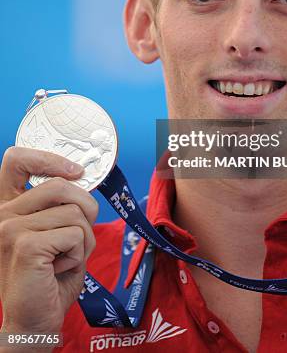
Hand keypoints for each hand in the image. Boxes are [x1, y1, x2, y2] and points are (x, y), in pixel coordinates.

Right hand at [0, 146, 98, 333]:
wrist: (34, 321)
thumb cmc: (50, 277)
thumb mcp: (54, 231)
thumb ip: (60, 204)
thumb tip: (82, 178)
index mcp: (8, 207)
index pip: (16, 160)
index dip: (48, 158)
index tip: (75, 171)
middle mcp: (3, 214)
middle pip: (61, 185)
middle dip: (85, 209)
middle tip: (80, 236)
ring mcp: (9, 227)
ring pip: (74, 212)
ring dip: (84, 238)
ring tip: (65, 258)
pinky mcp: (24, 244)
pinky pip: (75, 234)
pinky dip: (79, 253)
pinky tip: (60, 268)